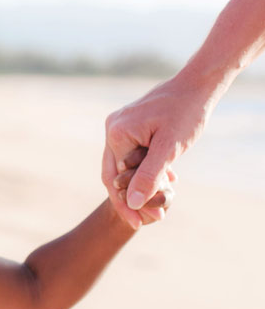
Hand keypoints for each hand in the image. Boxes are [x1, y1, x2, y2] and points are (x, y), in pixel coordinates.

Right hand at [102, 75, 210, 228]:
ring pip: (121, 166)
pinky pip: (129, 154)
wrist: (196, 85)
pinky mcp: (127, 125)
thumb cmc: (186, 113)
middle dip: (130, 199)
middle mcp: (111, 128)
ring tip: (155, 205)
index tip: (141, 223)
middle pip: (114, 174)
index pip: (116, 179)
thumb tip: (132, 203)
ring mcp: (117, 126)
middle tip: (145, 221)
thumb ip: (149, 176)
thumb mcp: (170, 148)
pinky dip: (142, 170)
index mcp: (117, 133)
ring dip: (137, 185)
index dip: (128, 203)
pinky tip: (160, 182)